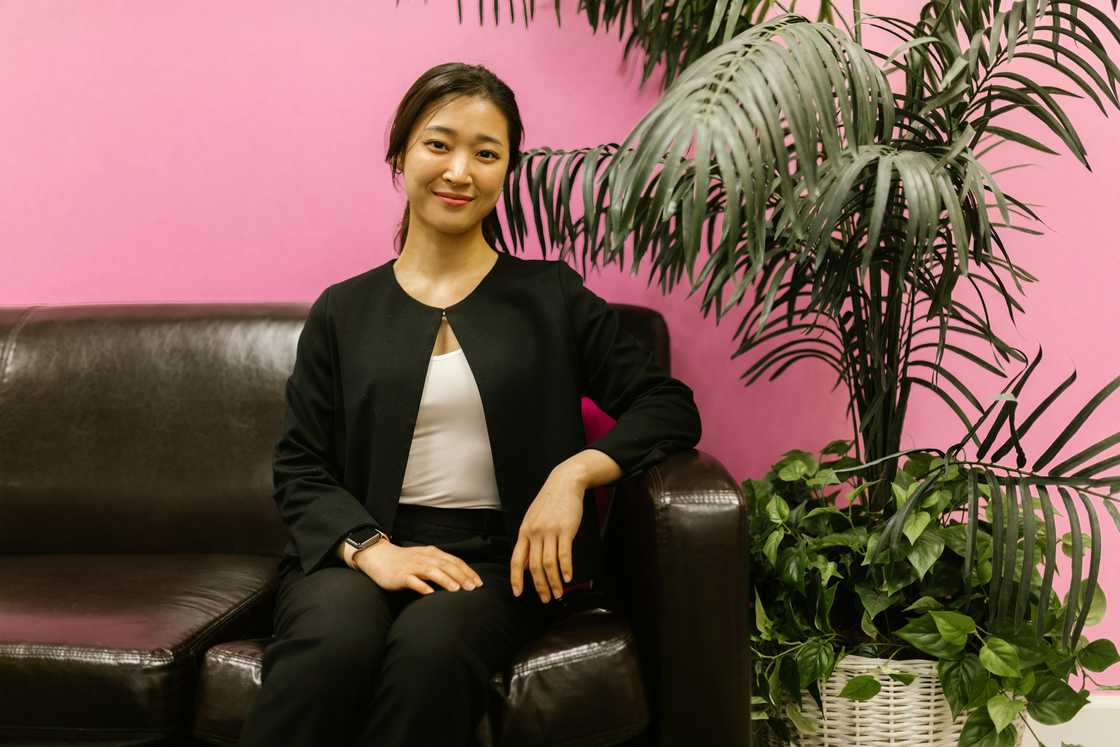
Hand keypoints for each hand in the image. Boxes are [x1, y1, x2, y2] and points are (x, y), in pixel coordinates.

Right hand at [355, 541, 483, 594]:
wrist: (378, 556)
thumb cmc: (405, 561)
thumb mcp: (425, 559)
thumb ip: (440, 565)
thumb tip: (460, 578)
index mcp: (432, 553)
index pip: (454, 561)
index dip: (467, 571)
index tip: (479, 583)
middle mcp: (424, 558)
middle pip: (446, 565)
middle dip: (461, 576)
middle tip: (473, 588)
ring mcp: (412, 566)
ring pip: (431, 571)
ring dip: (445, 580)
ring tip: (456, 589)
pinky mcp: (400, 575)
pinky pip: (412, 580)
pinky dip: (421, 586)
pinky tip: (430, 593)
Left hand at [510, 467, 583, 602]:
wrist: (564, 483)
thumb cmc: (549, 502)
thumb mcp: (532, 519)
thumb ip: (528, 540)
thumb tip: (526, 564)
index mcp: (524, 532)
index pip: (517, 560)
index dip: (516, 579)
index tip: (518, 594)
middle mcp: (534, 533)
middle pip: (534, 566)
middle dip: (539, 586)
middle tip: (546, 599)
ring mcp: (550, 531)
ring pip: (549, 563)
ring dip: (554, 582)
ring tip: (559, 593)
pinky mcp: (565, 529)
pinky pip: (564, 554)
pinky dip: (566, 568)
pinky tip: (569, 578)